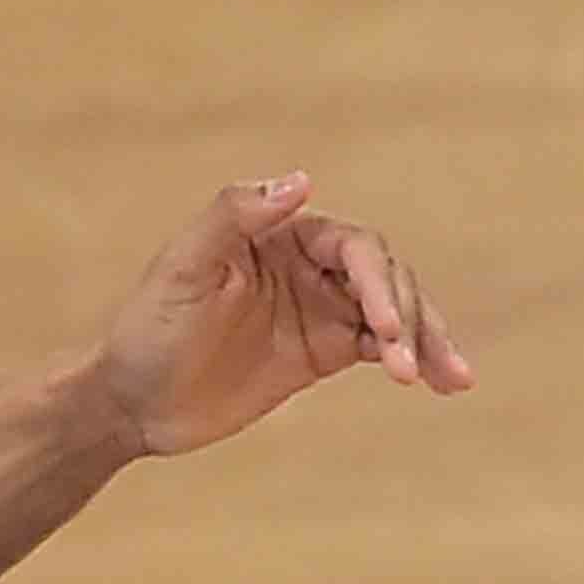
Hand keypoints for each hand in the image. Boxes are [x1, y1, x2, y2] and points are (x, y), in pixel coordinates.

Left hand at [91, 172, 472, 458]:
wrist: (131, 403)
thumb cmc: (147, 329)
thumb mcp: (182, 269)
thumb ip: (234, 216)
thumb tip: (300, 180)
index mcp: (281, 232)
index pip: (355, 247)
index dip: (378, 282)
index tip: (382, 329)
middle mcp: (309, 263)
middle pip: (386, 277)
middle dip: (408, 317)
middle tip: (407, 365)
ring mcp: (320, 307)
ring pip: (393, 312)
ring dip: (426, 339)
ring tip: (451, 379)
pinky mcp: (322, 350)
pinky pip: (381, 346)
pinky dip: (414, 360)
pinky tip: (441, 381)